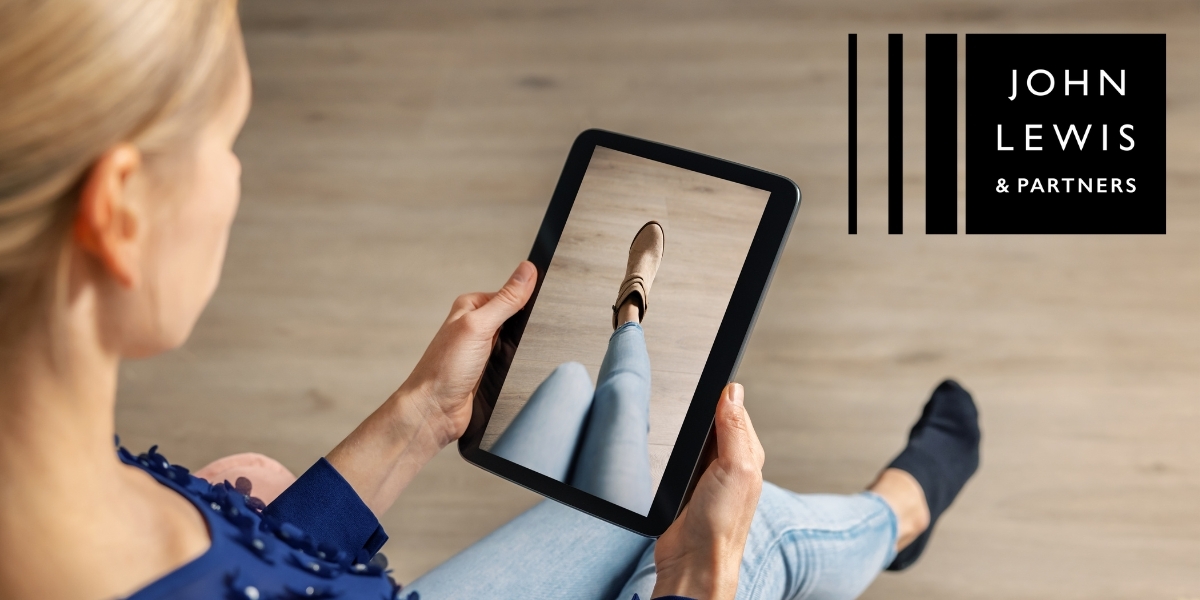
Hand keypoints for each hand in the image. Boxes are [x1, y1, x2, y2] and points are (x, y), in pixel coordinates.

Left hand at [325, 261, 535, 514]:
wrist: (434, 412)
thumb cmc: (444, 370)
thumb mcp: (479, 326)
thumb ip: (506, 299)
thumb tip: (527, 270)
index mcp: (470, 307)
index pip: (509, 292)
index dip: (527, 297)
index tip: (546, 299)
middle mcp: (475, 327)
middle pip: (515, 318)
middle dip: (526, 327)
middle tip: (532, 334)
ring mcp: (482, 350)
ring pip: (517, 343)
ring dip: (523, 350)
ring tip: (522, 357)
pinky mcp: (488, 372)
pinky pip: (513, 364)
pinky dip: (519, 367)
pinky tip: (520, 371)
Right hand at [651, 383, 763, 599]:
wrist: (693, 562)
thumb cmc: (720, 526)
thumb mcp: (733, 468)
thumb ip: (734, 429)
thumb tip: (732, 392)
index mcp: (748, 456)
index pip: (736, 412)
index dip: (723, 396)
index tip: (711, 376)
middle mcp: (732, 466)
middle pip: (715, 424)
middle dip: (704, 412)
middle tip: (692, 397)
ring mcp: (710, 477)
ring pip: (697, 441)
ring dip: (689, 434)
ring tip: (682, 424)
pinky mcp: (689, 489)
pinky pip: (682, 460)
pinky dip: (676, 454)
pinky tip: (672, 453)